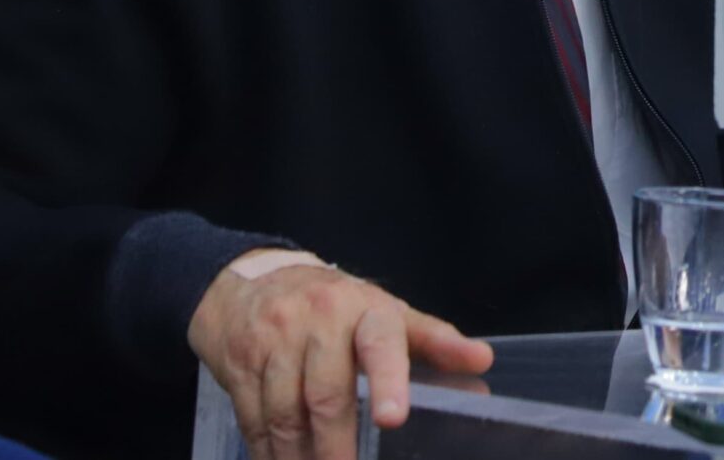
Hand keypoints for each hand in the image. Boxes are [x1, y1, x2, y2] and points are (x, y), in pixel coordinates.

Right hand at [188, 252, 492, 459]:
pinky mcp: (241, 361)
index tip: (392, 418)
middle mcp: (318, 320)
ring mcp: (275, 340)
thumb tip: (482, 361)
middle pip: (327, 394)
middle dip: (336, 446)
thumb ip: (434, 340)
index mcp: (365, 309)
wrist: (254, 280)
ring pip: (285, 412)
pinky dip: (267, 450)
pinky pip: (254, 417)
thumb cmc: (335, 304)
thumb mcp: (387, 313)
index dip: (388, 381)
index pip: (380, 343)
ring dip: (298, 456)